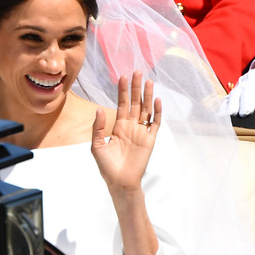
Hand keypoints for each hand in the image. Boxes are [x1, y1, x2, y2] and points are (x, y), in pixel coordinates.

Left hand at [91, 71, 160, 194]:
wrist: (120, 182)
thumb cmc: (107, 166)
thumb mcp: (97, 146)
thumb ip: (98, 128)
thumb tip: (99, 110)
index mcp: (118, 126)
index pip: (121, 104)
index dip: (122, 91)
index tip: (123, 77)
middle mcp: (131, 126)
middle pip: (135, 102)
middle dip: (136, 88)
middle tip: (137, 72)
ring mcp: (141, 132)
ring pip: (146, 109)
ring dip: (147, 96)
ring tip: (149, 81)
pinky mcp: (150, 140)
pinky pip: (155, 124)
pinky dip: (157, 112)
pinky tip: (156, 100)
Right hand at [227, 53, 254, 121]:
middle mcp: (253, 78)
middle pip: (248, 89)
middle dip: (246, 101)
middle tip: (245, 114)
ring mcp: (243, 83)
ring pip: (236, 92)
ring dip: (232, 103)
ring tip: (231, 115)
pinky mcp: (236, 90)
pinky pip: (228, 97)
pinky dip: (223, 105)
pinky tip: (221, 115)